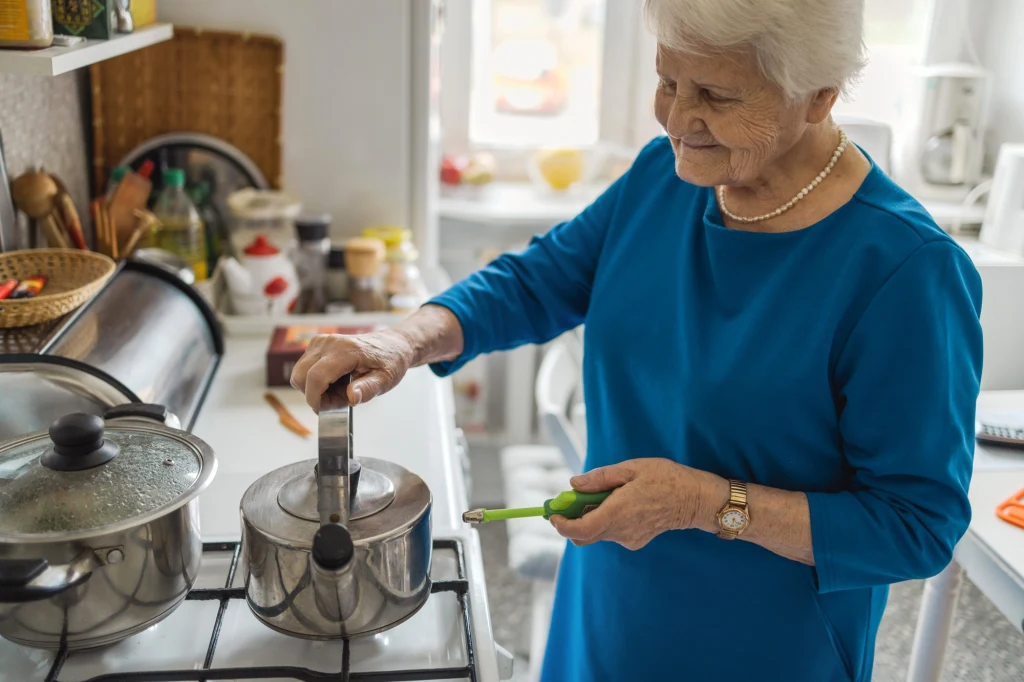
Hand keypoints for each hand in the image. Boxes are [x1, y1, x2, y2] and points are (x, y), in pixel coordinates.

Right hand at [289, 329, 414, 411]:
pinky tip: (334, 382)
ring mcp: (320, 342)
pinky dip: (314, 381)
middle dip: (315, 395)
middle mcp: (328, 343)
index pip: (316, 377)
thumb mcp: (386, 379)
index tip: (325, 410)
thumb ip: (368, 389)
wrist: (391, 345)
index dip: (315, 399)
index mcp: (346, 350)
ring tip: (339, 390)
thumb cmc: (389, 361)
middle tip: (338, 400)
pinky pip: (304, 368)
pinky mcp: (317, 345)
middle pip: (300, 376)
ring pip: (299, 373)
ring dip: (314, 389)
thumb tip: (351, 398)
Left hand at [549, 458, 720, 550]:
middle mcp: (621, 530)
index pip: (580, 530)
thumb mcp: (631, 468)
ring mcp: (629, 539)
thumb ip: (600, 478)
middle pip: (584, 535)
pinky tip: (622, 504)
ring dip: (592, 517)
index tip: (554, 514)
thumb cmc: (665, 478)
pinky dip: (607, 520)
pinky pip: (612, 533)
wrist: (694, 499)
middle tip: (575, 499)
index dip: (562, 524)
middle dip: (573, 519)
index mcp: (617, 512)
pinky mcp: (635, 541)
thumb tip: (574, 484)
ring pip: (597, 533)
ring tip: (606, 494)